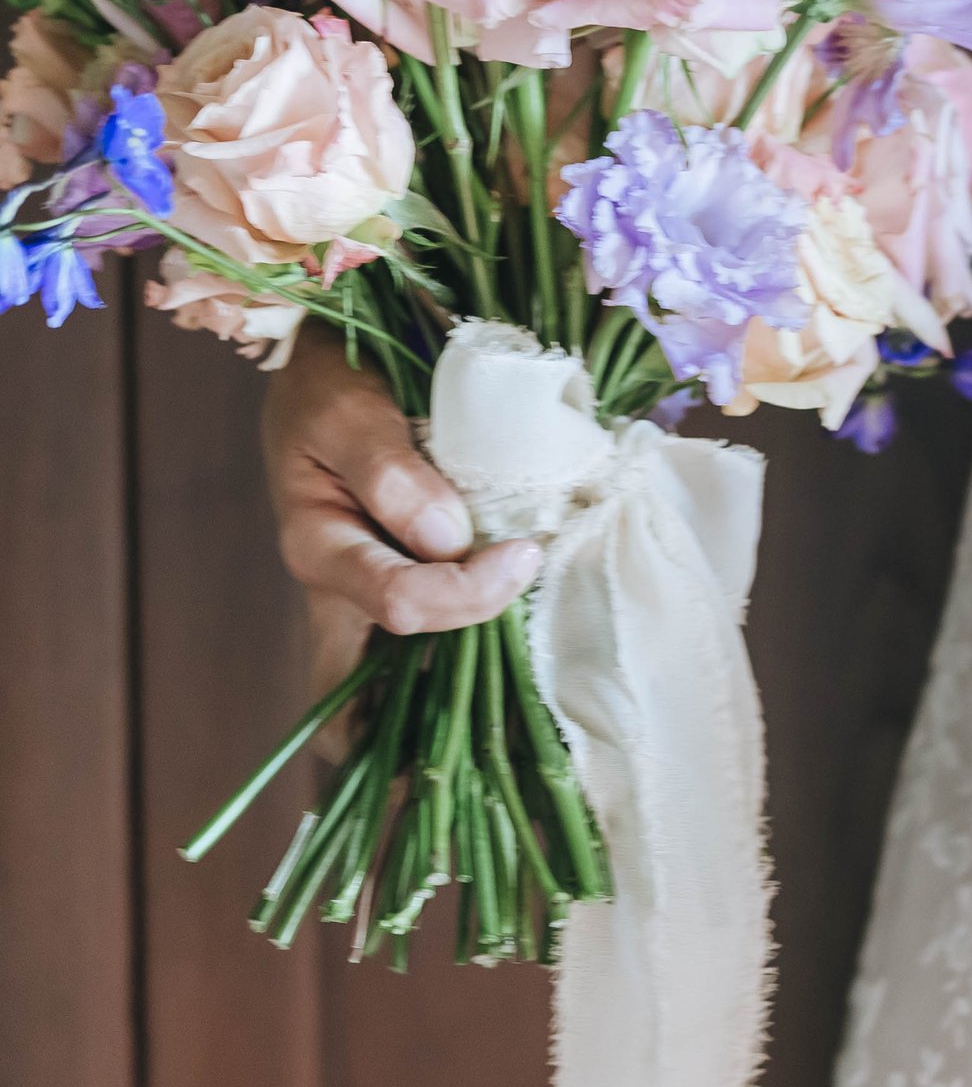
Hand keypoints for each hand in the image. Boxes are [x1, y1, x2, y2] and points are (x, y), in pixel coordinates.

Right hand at [264, 325, 542, 697]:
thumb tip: (448, 538)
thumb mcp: (347, 412)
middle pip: (368, 702)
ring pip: (399, 688)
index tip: (524, 553)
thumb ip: (391, 475)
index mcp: (320, 552)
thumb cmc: (329, 386)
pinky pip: (429, 646)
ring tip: (536, 663)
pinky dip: (473, 648)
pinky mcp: (400, 585)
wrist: (322, 366)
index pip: (397, 605)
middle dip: (432, 720)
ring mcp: (368, 600)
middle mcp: (341, 594)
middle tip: (525, 664)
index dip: (463, 596)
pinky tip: (523, 622)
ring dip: (465, 690)